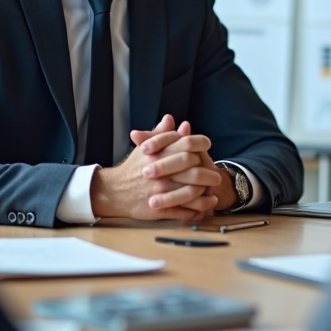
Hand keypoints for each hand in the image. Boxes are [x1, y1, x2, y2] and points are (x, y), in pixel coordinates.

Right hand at [90, 116, 220, 220]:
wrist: (113, 191)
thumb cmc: (132, 168)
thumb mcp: (143, 147)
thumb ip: (160, 134)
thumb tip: (171, 119)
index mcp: (159, 154)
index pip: (188, 145)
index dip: (201, 144)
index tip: (207, 148)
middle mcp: (161, 172)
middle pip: (195, 170)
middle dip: (210, 174)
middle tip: (216, 176)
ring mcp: (161, 192)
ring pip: (193, 192)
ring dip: (207, 193)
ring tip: (214, 192)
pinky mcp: (160, 209)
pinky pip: (185, 211)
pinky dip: (199, 209)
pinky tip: (205, 206)